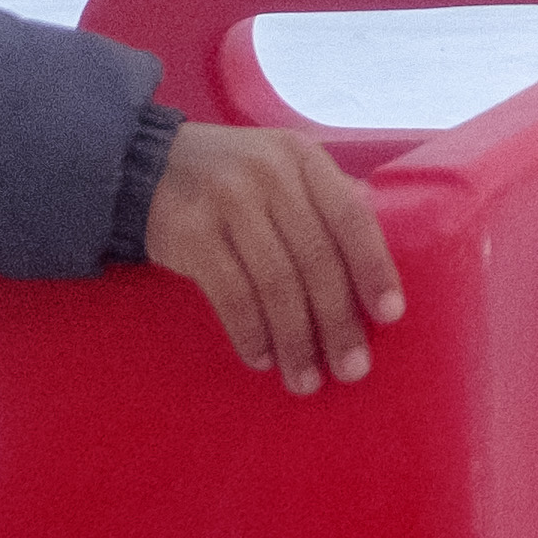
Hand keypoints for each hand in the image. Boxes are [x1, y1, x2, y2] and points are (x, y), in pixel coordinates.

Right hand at [144, 121, 402, 393]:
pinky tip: (262, 359)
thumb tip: (384, 246)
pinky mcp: (190, 233)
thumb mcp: (283, 168)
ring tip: (306, 380)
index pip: (351, 217)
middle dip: (337, 321)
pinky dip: (250, 333)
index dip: (374, 268)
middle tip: (352, 369)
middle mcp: (268, 174)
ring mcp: (226, 201)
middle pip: (315, 258)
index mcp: (302, 158)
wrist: (146, 165)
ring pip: (275, 282)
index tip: (391, 316)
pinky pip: (230, 294)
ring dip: (295, 340)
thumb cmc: (234, 178)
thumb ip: (327, 198)